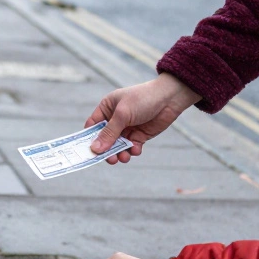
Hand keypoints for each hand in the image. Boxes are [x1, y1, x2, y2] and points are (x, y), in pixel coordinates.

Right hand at [84, 73, 201, 163]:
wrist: (169, 98)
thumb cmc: (143, 99)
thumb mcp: (123, 115)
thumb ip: (109, 133)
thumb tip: (95, 149)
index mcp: (107, 108)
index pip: (93, 126)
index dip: (89, 138)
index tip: (88, 152)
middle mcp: (115, 119)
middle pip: (105, 139)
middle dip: (107, 150)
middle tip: (110, 159)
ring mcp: (128, 127)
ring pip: (118, 145)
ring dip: (120, 153)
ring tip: (124, 157)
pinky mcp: (139, 135)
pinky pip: (131, 147)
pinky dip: (132, 151)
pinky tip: (136, 149)